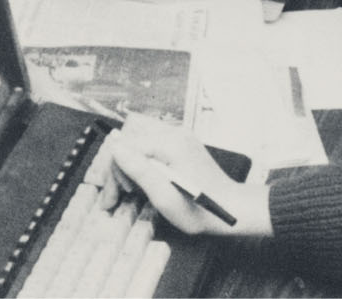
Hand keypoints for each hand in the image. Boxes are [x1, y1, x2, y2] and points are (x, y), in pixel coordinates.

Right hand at [100, 118, 270, 236]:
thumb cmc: (198, 209)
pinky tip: (144, 184)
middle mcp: (176, 134)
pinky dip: (142, 166)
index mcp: (172, 143)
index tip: (112, 199)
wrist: (230, 208)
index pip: (126, 146)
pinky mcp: (181, 145)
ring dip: (128, 168)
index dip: (113, 173)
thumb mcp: (162, 195)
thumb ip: (138, 168)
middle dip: (118, 171)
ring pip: (138, 145)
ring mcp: (180, 138)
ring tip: (131, 192)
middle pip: (130, 143)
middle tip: (115, 199)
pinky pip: (151, 148)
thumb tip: (114, 146)